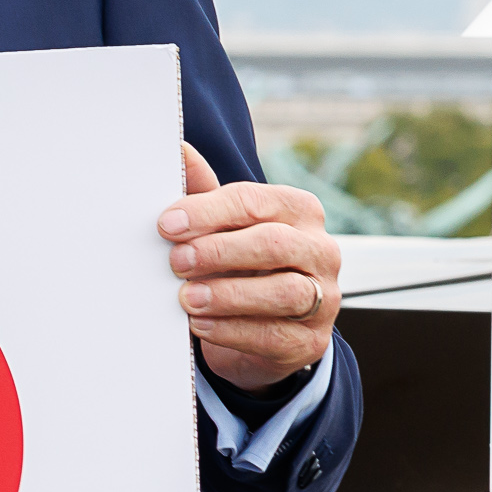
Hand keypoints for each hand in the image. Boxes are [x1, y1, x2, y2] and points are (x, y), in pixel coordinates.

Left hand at [161, 143, 341, 389]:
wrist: (262, 329)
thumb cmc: (240, 264)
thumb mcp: (223, 228)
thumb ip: (204, 193)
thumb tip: (177, 149)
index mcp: (299, 211)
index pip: (256, 202)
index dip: (208, 212)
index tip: (167, 224)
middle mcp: (321, 251)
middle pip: (275, 244)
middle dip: (220, 251)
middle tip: (177, 261)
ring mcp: (324, 298)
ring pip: (284, 292)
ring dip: (228, 294)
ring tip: (187, 298)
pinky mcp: (311, 341)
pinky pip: (275, 335)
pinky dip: (233, 330)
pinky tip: (202, 324)